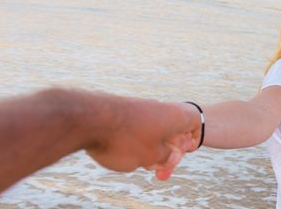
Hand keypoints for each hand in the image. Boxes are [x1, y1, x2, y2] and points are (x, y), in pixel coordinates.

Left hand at [81, 93, 201, 179]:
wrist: (87, 119)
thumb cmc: (125, 140)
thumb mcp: (151, 157)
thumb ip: (165, 158)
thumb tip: (168, 155)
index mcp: (173, 116)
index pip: (193, 123)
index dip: (190, 140)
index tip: (183, 153)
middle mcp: (158, 108)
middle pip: (171, 130)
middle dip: (166, 153)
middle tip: (158, 172)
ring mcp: (139, 108)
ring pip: (151, 131)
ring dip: (149, 149)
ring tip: (137, 163)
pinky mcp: (121, 111)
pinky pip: (135, 128)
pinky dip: (134, 142)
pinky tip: (122, 154)